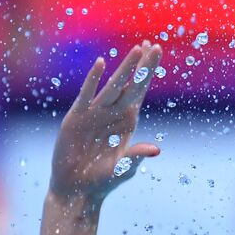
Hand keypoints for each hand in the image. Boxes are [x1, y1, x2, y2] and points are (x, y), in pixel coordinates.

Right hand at [49, 43, 162, 202]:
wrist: (77, 189)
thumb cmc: (103, 181)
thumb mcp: (122, 168)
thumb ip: (135, 156)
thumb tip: (155, 150)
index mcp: (128, 121)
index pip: (141, 92)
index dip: (149, 73)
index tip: (158, 54)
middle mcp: (113, 113)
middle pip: (130, 84)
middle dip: (142, 66)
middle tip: (152, 45)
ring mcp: (95, 113)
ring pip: (113, 85)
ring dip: (125, 68)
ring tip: (137, 50)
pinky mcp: (77, 117)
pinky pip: (87, 94)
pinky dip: (94, 79)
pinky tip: (101, 63)